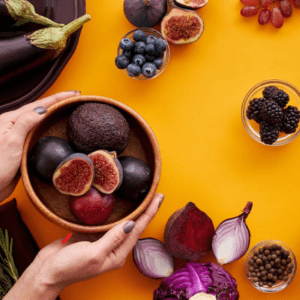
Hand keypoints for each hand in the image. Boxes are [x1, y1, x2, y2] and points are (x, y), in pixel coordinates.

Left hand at [0, 91, 79, 201]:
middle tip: (74, 98)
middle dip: (58, 102)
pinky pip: (39, 131)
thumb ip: (25, 123)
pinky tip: (55, 126)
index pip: (38, 105)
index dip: (57, 98)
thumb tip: (41, 109)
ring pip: (40, 119)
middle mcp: (15, 125)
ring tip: (68, 108)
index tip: (73, 94)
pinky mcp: (23, 145)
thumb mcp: (11, 142)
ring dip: (54, 112)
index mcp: (11, 120)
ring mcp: (19, 135)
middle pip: (40, 109)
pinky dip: (50, 125)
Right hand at [6, 193, 163, 299]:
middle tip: (155, 195)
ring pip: (123, 223)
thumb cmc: (69, 267)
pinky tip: (120, 205)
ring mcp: (104, 242)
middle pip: (134, 226)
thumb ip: (113, 238)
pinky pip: (108, 222)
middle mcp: (114, 248)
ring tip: (143, 198)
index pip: (138, 230)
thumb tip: (132, 224)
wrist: (46, 272)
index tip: (158, 198)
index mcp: (117, 254)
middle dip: (146, 210)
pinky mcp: (93, 236)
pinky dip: (116, 212)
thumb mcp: (93, 254)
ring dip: (134, 211)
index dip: (149, 213)